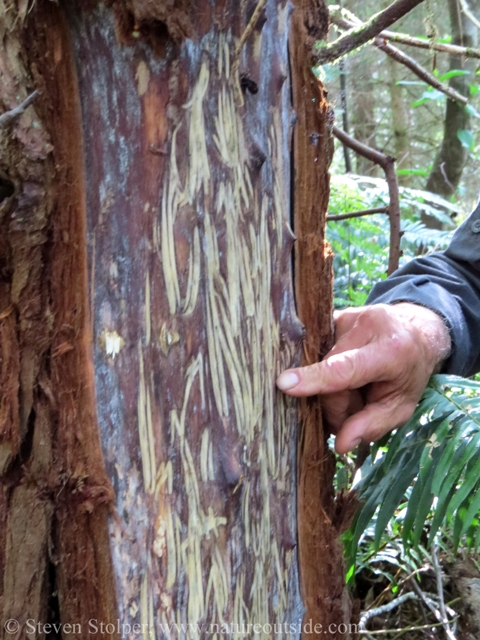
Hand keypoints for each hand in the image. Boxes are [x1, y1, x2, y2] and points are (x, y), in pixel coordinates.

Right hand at [276, 303, 450, 453]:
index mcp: (392, 350)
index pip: (345, 367)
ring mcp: (347, 316)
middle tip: (353, 412)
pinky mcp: (333, 314)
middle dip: (337, 404)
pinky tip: (344, 372)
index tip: (284, 385)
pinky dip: (326, 370)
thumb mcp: (402, 406)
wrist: (416, 331)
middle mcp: (367, 326)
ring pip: (320, 364)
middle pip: (329, 375)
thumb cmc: (408, 373)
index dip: (315, 378)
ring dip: (331, 387)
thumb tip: (340, 445)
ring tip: (353, 388)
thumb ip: (372, 426)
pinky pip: (318, 351)